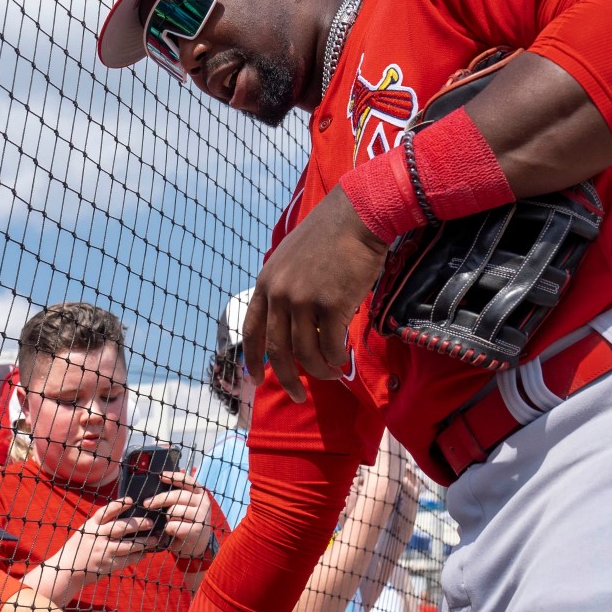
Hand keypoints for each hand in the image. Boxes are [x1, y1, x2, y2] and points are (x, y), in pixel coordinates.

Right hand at [65, 499, 153, 585]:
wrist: (66, 569)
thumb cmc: (80, 547)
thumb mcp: (86, 531)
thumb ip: (102, 524)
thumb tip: (126, 515)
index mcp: (91, 526)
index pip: (105, 512)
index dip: (118, 505)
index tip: (130, 500)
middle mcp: (97, 537)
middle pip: (120, 528)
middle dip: (138, 524)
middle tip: (150, 522)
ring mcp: (102, 552)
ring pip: (127, 545)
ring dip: (143, 542)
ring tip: (154, 540)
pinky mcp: (106, 565)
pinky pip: (126, 560)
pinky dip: (137, 556)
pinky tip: (144, 554)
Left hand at [143, 471, 214, 560]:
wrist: (197, 547)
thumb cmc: (187, 524)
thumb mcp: (186, 507)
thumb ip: (178, 495)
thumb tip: (162, 477)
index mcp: (200, 494)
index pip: (187, 480)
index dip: (174, 477)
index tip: (161, 475)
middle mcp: (204, 502)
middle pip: (177, 495)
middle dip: (160, 499)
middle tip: (147, 504)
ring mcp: (202, 516)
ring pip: (174, 511)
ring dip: (167, 518)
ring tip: (169, 523)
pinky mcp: (197, 529)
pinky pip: (173, 525)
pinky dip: (168, 529)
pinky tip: (172, 532)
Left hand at [243, 185, 386, 401]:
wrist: (358, 214)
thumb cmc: (332, 235)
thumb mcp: (293, 259)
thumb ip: (287, 289)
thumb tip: (295, 325)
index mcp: (267, 282)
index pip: (252, 329)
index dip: (253, 359)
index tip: (256, 380)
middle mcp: (279, 293)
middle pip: (277, 350)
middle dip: (287, 379)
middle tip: (298, 396)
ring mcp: (304, 299)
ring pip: (306, 353)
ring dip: (319, 371)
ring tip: (333, 374)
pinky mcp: (331, 304)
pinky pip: (331, 346)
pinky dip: (338, 359)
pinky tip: (345, 361)